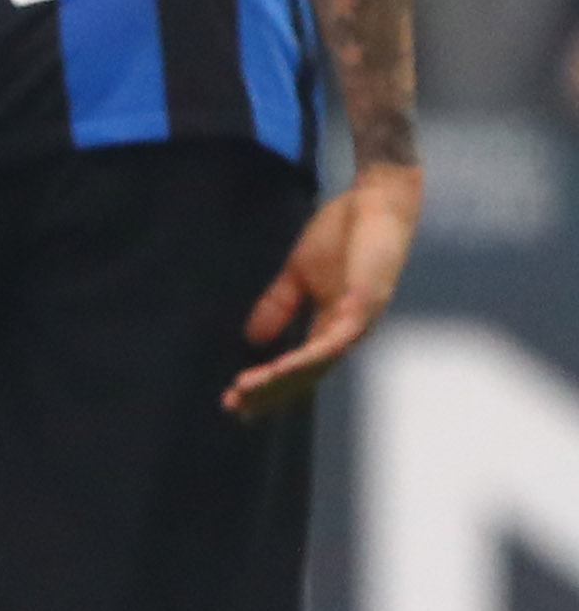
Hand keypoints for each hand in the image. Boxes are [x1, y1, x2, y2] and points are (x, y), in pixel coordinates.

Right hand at [224, 160, 421, 417]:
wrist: (376, 203)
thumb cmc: (344, 233)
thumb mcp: (298, 272)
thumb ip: (279, 304)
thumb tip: (253, 338)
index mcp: (332, 328)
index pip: (298, 368)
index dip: (268, 385)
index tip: (234, 399)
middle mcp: (346, 335)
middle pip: (305, 377)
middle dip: (269, 394)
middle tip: (234, 407)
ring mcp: (357, 324)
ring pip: (316, 366)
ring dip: (281, 382)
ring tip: (247, 390)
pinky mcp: (362, 307)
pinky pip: (332, 342)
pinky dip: (307, 358)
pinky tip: (281, 368)